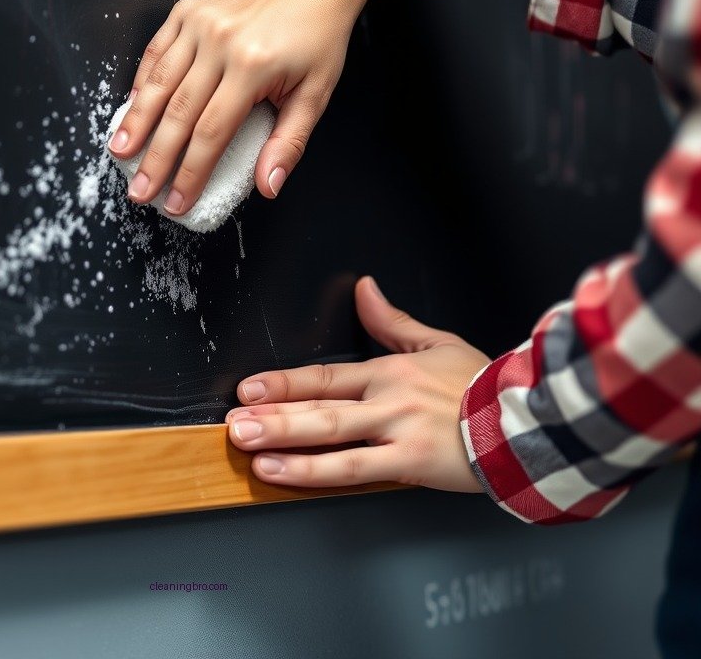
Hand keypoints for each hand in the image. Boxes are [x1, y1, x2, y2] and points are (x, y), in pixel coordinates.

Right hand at [109, 0, 410, 214]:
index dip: (190, 173)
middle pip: (178, 111)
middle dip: (155, 158)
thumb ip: (289, 144)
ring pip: (158, 81)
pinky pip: (156, 50)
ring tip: (119, 153)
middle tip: (139, 191)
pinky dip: (141, 81)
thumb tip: (266, 187)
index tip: (177, 203)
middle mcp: (220, 42)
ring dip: (135, 121)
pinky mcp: (188, 11)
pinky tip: (131, 110)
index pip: (212, 133)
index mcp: (253, 66)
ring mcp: (200, 22)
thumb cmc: (317, 42)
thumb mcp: (315, 96)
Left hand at [225, 277, 488, 492]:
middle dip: (271, 411)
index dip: (283, 381)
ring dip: (281, 438)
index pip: (325, 374)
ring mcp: (396, 431)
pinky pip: (353, 470)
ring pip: (329, 435)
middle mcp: (386, 398)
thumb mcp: (438, 342)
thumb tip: (364, 288)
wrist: (528, 422)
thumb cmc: (483, 385)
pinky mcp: (410, 463)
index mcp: (390, 370)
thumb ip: (393, 320)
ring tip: (244, 444)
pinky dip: (312, 472)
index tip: (249, 387)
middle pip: (318, 404)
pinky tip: (280, 473)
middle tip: (233, 420)